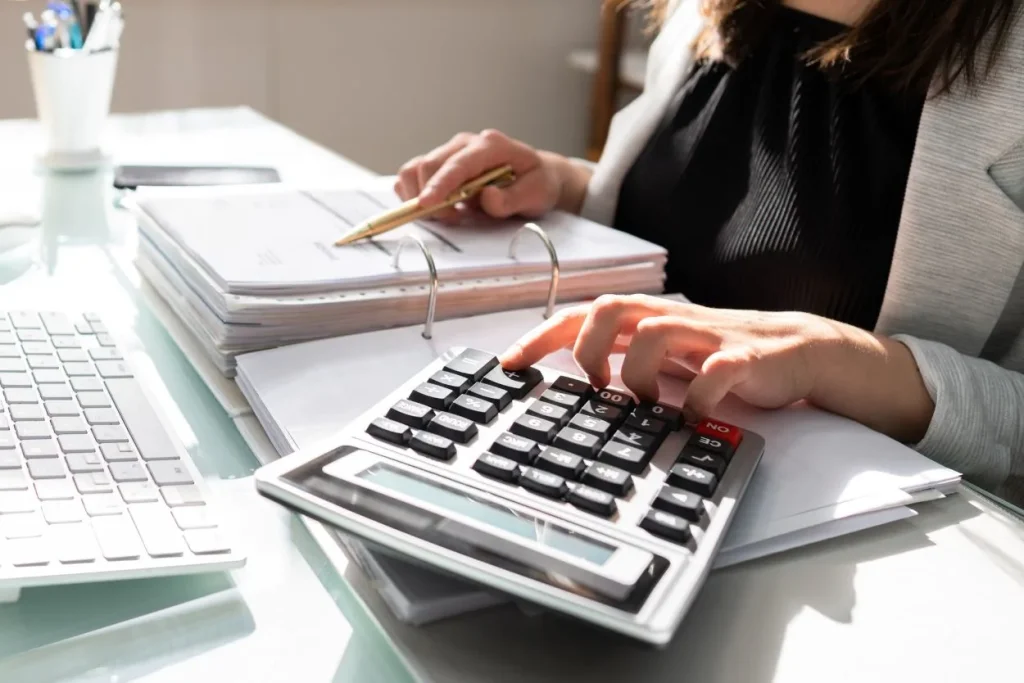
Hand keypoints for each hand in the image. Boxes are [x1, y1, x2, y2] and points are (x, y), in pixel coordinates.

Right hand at [394, 130, 586, 222]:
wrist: (536, 176)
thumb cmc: (537, 183)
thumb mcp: (536, 194)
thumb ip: (512, 198)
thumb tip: (487, 197)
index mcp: (490, 145)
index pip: (457, 164)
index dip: (439, 184)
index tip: (426, 205)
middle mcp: (466, 143)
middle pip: (428, 164)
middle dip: (430, 197)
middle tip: (452, 219)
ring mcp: (451, 152)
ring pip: (415, 169)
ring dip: (420, 196)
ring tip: (448, 214)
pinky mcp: (441, 164)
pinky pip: (412, 176)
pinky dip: (416, 194)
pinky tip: (441, 207)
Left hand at [499, 294, 933, 440]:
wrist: (797, 350)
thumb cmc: (721, 355)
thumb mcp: (663, 356)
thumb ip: (622, 359)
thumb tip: (570, 381)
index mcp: (647, 319)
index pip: (583, 315)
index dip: (542, 336)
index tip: (509, 365)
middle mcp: (671, 320)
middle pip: (612, 308)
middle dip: (588, 346)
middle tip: (593, 385)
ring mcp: (707, 335)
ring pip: (656, 332)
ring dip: (638, 374)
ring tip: (642, 405)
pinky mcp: (745, 357)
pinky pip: (718, 370)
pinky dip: (700, 397)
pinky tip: (694, 418)